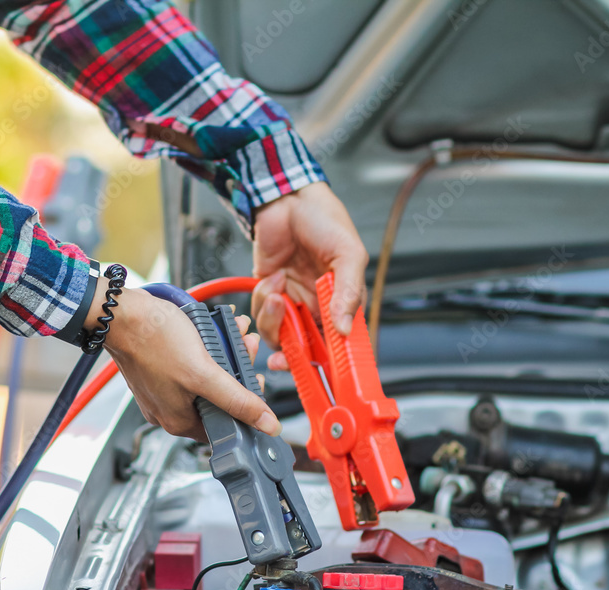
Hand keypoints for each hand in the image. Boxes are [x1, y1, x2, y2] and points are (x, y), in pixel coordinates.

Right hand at [85, 281, 280, 440]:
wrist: (121, 311)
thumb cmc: (153, 339)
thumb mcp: (204, 373)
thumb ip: (237, 401)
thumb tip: (267, 425)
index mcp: (179, 421)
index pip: (226, 426)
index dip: (246, 406)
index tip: (256, 382)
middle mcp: (170, 409)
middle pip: (219, 397)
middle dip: (238, 369)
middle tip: (246, 349)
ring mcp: (164, 387)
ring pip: (208, 375)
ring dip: (227, 353)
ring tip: (235, 332)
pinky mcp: (161, 366)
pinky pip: (193, 361)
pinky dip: (209, 346)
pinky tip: (218, 329)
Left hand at [251, 182, 367, 370]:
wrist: (288, 197)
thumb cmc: (325, 220)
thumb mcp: (348, 253)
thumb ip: (348, 292)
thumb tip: (345, 328)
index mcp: (343, 301)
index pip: (340, 343)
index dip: (330, 362)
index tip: (319, 372)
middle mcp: (317, 305)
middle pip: (306, 346)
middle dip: (292, 353)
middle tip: (284, 358)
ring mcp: (292, 299)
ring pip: (279, 332)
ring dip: (273, 320)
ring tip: (276, 294)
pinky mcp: (269, 290)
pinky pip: (261, 312)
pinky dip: (262, 300)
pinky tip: (272, 277)